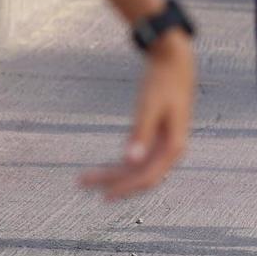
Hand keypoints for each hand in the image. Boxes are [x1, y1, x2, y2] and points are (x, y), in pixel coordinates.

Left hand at [79, 33, 192, 200]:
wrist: (174, 61)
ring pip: (137, 168)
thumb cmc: (162, 82)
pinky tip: (105, 167)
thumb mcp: (149, 107)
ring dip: (113, 174)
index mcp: (174, 146)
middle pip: (140, 176)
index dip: (125, 188)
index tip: (103, 194)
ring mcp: (165, 144)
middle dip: (112, 182)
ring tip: (85, 178)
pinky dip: (121, 164)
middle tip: (82, 182)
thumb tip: (130, 162)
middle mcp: (171, 150)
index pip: (148, 178)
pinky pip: (139, 158)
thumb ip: (141, 134)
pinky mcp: (158, 137)